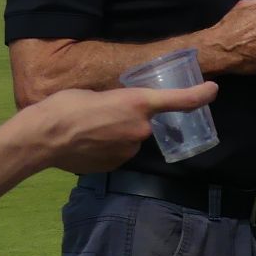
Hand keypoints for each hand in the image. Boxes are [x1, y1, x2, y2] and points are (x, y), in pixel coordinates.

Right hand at [29, 82, 219, 174]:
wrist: (42, 138)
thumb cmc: (66, 106)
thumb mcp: (98, 94)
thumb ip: (119, 102)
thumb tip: (118, 110)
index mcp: (139, 102)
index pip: (181, 100)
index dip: (200, 94)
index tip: (212, 90)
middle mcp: (141, 128)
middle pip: (147, 122)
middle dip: (132, 119)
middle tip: (104, 114)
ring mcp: (129, 149)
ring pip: (132, 139)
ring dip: (119, 134)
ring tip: (90, 129)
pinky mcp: (115, 165)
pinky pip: (119, 153)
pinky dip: (109, 149)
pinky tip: (88, 144)